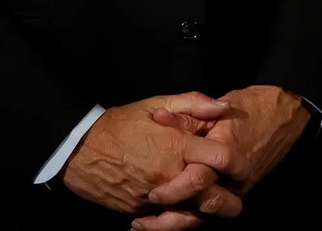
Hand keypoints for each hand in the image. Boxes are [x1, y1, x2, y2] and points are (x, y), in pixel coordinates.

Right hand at [62, 93, 246, 215]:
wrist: (78, 147)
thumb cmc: (121, 123)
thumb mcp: (157, 103)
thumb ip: (194, 104)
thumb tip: (225, 108)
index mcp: (178, 147)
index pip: (221, 158)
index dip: (238, 163)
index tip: (243, 166)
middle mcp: (168, 175)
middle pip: (211, 197)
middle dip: (228, 201)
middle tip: (235, 198)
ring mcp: (151, 197)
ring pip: (189, 216)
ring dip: (202, 214)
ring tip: (211, 208)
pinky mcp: (136, 210)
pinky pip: (163, 223)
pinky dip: (174, 220)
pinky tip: (179, 213)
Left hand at [144, 85, 310, 224]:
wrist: (287, 114)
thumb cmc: (252, 106)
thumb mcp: (218, 105)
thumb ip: (188, 111)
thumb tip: (158, 118)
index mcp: (225, 149)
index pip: (197, 178)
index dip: (174, 189)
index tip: (152, 193)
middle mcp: (234, 173)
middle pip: (206, 205)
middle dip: (176, 214)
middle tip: (149, 214)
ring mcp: (240, 184)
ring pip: (212, 213)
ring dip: (183, 219)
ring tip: (154, 220)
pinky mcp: (242, 188)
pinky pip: (218, 207)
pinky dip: (195, 212)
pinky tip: (174, 211)